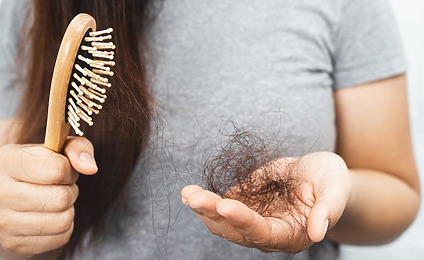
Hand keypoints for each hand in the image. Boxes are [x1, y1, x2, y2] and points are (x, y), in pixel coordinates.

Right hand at [0, 137, 96, 254]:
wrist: (11, 195)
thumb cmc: (39, 167)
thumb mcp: (58, 148)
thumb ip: (78, 148)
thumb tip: (90, 168)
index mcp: (5, 161)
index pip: (56, 170)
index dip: (69, 170)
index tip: (62, 169)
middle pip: (61, 198)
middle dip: (70, 191)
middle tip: (60, 186)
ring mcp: (2, 222)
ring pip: (63, 220)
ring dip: (68, 209)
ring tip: (55, 200)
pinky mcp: (13, 243)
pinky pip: (61, 238)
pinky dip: (65, 227)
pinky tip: (51, 216)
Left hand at [181, 151, 350, 252]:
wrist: (319, 174)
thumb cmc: (331, 182)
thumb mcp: (335, 190)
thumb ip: (328, 211)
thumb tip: (319, 233)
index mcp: (291, 234)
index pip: (263, 232)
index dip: (243, 221)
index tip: (225, 205)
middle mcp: (267, 232)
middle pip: (235, 230)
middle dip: (213, 214)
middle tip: (194, 198)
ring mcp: (252, 219)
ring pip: (223, 222)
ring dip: (204, 209)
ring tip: (188, 194)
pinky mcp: (244, 204)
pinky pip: (220, 207)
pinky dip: (204, 201)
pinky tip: (189, 193)